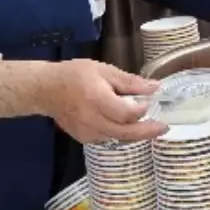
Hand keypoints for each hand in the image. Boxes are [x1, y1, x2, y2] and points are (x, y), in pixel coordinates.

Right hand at [36, 60, 166, 143]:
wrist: (46, 90)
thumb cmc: (76, 75)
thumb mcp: (104, 70)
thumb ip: (130, 81)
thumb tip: (155, 87)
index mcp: (97, 99)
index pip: (126, 114)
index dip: (141, 110)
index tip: (149, 102)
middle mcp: (92, 120)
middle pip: (125, 133)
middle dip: (147, 131)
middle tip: (163, 127)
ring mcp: (86, 132)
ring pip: (117, 139)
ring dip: (134, 134)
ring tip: (149, 126)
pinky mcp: (83, 138)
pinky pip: (107, 139)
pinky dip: (119, 134)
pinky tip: (126, 126)